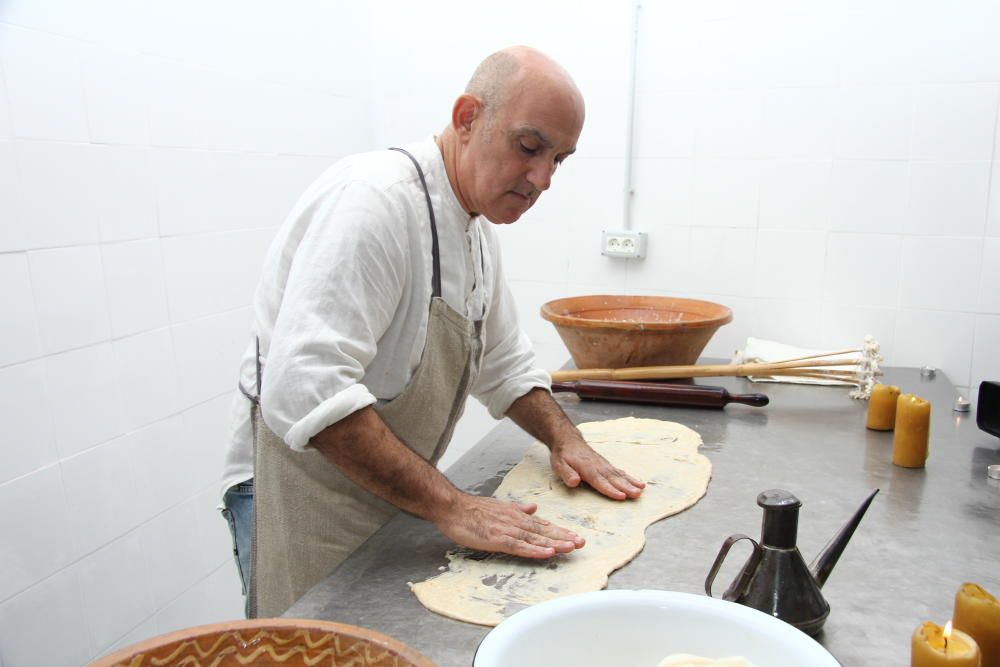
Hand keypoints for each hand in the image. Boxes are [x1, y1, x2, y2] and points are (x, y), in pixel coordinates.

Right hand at [433, 493, 584, 558]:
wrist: (453, 507)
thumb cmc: (472, 509)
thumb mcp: (499, 506)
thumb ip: (517, 509)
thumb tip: (534, 508)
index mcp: (516, 515)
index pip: (542, 524)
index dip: (559, 531)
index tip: (574, 536)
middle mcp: (515, 521)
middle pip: (543, 531)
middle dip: (563, 537)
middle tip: (581, 543)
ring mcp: (507, 530)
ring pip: (535, 538)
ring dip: (554, 543)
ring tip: (571, 547)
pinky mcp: (497, 539)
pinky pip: (520, 546)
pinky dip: (535, 549)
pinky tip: (547, 552)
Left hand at [549, 438, 644, 499]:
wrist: (568, 440)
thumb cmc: (563, 455)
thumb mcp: (558, 465)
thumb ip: (567, 474)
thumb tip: (574, 482)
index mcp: (586, 468)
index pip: (599, 481)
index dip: (610, 489)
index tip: (621, 496)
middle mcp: (598, 466)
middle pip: (613, 478)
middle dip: (626, 487)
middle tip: (637, 494)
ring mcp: (604, 465)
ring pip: (619, 475)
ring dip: (631, 482)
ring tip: (642, 489)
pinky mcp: (607, 465)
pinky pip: (619, 472)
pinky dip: (629, 477)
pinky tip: (638, 483)